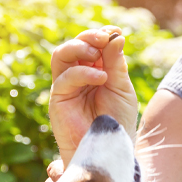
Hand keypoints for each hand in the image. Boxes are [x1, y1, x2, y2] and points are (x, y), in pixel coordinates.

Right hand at [48, 26, 137, 166]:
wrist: (110, 149)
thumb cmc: (118, 122)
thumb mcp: (122, 89)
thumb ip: (116, 63)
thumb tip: (115, 35)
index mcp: (95, 71)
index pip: (92, 45)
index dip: (101, 35)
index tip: (116, 32)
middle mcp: (78, 76)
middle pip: (74, 46)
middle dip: (89, 37)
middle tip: (105, 37)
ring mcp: (66, 87)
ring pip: (61, 55)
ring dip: (79, 47)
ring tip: (98, 54)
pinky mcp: (58, 99)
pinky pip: (65, 78)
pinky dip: (83, 73)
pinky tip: (101, 77)